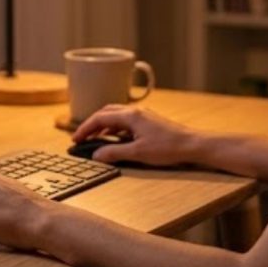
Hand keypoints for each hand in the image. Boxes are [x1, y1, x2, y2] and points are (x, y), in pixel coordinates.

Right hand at [72, 105, 196, 166]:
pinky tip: (115, 139)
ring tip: (95, 139)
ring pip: (116, 116)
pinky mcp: (149, 122)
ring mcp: (143, 116)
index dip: (85, 128)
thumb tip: (96, 154)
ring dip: (103, 125)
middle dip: (92, 124)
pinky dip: (115, 128)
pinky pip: (125, 121)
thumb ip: (114, 152)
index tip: (75, 139)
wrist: (192, 145)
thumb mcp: (138, 153)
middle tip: (82, 137)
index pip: (100, 117)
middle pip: (106, 112)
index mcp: (130, 116)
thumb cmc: (168, 148)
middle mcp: (135, 112)